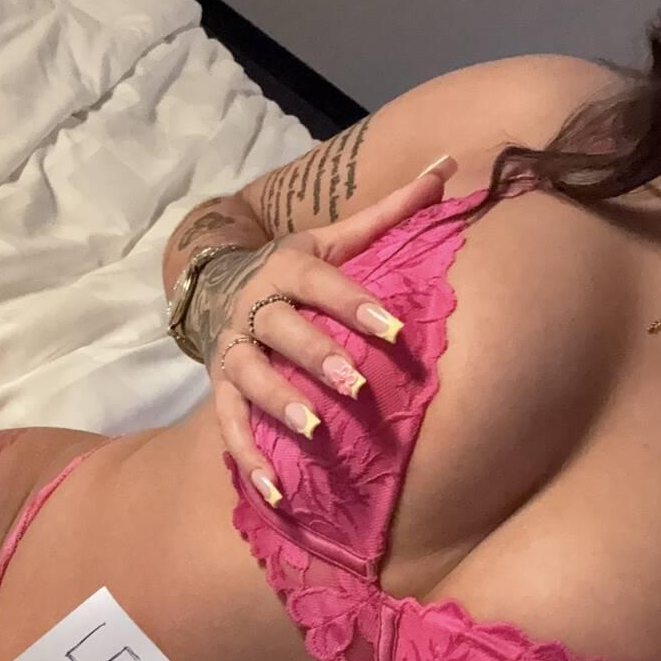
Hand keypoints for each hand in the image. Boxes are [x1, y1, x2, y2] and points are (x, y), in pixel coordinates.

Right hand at [184, 157, 456, 498]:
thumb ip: (387, 213)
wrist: (214, 286)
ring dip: (280, 405)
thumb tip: (447, 164)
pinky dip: (248, 462)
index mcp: (287, 267)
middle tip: (355, 385)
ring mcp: (233, 352)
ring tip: (314, 431)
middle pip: (283, 331)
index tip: (393, 327)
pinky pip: (228, 427)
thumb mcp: (331, 237)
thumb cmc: (289, 267)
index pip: (322, 284)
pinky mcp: (219, 389)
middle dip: (316, 357)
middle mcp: (256, 308)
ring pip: (251, 379)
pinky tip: (276, 496)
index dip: (355, 304)